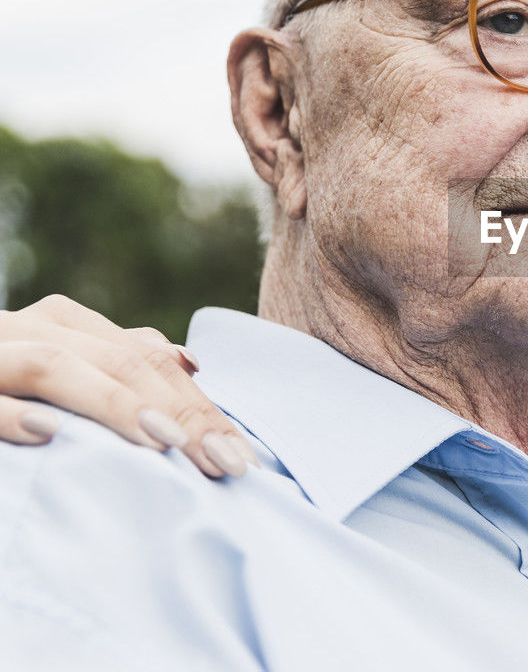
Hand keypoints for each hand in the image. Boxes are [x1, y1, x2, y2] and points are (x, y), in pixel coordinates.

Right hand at [0, 295, 257, 476]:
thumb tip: (186, 360)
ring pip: (56, 365)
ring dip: (113, 404)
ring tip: (163, 442)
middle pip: (121, 361)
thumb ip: (114, 362)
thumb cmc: (0, 383)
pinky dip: (8, 413)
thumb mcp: (60, 367)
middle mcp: (29, 329)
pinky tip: (47, 433)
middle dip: (181, 411)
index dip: (200, 406)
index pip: (151, 361)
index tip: (242, 455)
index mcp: (64, 326)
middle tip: (224, 461)